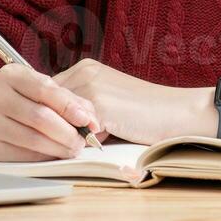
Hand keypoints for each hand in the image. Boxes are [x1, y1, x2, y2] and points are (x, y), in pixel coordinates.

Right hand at [0, 63, 102, 161]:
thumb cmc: (12, 99)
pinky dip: (45, 156)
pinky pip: (24, 155)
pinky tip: (55, 153)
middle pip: (40, 117)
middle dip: (68, 131)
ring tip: (73, 148)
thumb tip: (91, 116)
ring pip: (33, 139)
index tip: (89, 119)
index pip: (45, 90)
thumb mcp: (32, 87)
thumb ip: (63, 97)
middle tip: (84, 139)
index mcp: (11, 75)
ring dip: (59, 147)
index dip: (70, 106)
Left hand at [53, 58, 210, 145]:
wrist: (176, 112)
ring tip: (67, 149)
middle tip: (46, 144)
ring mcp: (91, 86)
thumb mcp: (108, 102)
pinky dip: (76, 142)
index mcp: (86, 68)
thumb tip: (54, 126)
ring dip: (62, 134)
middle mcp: (85, 72)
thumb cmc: (144, 112)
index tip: (45, 130)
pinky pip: (74, 128)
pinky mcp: (100, 105)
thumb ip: (82, 107)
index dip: (46, 113)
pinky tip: (83, 151)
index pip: (48, 92)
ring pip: (58, 117)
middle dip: (49, 125)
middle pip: (47, 103)